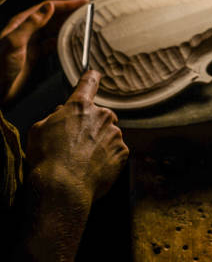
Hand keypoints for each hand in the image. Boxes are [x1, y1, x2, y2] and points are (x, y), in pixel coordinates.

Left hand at [0, 0, 88, 103]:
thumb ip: (31, 23)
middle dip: (70, 13)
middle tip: (86, 10)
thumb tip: (48, 6)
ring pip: (54, 30)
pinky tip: (71, 43)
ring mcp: (31, 43)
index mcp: (22, 23)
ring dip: (68, 26)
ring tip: (82, 24)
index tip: (82, 2)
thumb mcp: (15, 42)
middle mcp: (27, 30)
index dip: (67, 4)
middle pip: (53, 17)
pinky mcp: (34, 55)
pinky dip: (63, 42)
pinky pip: (52, 44)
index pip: (48, 7)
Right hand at [26, 71, 128, 204]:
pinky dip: (107, 158)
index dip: (91, 77)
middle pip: (100, 115)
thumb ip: (55, 117)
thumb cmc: (47, 158)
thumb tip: (62, 114)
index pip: (89, 82)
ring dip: (99, 143)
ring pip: (108, 135)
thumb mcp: (39, 129)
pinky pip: (116, 151)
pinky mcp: (122, 152)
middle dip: (92, 125)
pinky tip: (93, 168)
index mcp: (79, 106)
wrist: (62, 188)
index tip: (94, 73)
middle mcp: (101, 116)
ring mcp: (114, 134)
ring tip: (82, 161)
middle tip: (77, 143)